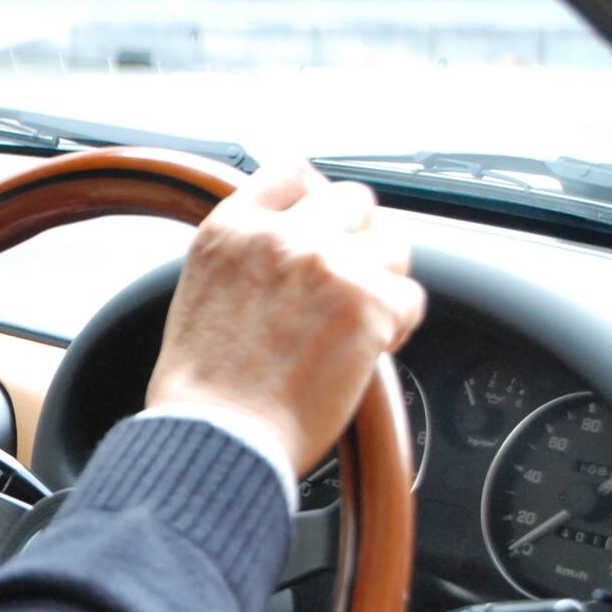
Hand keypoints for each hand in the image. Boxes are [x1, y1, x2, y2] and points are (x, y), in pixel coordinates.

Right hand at [146, 161, 425, 472]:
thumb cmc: (203, 390)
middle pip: (354, 200)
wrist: (217, 439)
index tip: (324, 226)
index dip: (317, 199)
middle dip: (357, 240)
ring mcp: (325, 265)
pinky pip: (410, 298)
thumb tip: (292, 246)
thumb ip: (246, 255)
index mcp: (230, 228)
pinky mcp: (365, 304)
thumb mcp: (200, 292)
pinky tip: (364, 351)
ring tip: (355, 320)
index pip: (294, 172)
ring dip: (382, 280)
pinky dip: (396, 326)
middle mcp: (279, 235)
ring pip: (393, 244)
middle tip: (345, 283)